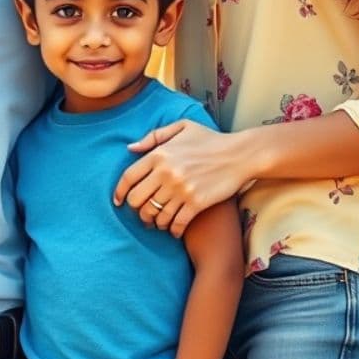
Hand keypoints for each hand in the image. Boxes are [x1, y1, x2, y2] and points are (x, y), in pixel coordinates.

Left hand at [114, 119, 244, 236]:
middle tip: (143, 214)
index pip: (129, 177)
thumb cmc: (210, 140)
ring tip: (158, 223)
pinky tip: (174, 230)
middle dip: (136, 210)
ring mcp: (181, 189)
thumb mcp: (182, 128)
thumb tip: (130, 148)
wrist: (240, 154)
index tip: (119, 202)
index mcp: (159, 154)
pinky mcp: (196, 203)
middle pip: (137, 200)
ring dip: (154, 222)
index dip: (119, 193)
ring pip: (155, 214)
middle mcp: (167, 172)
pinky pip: (176, 223)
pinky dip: (172, 230)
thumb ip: (154, 137)